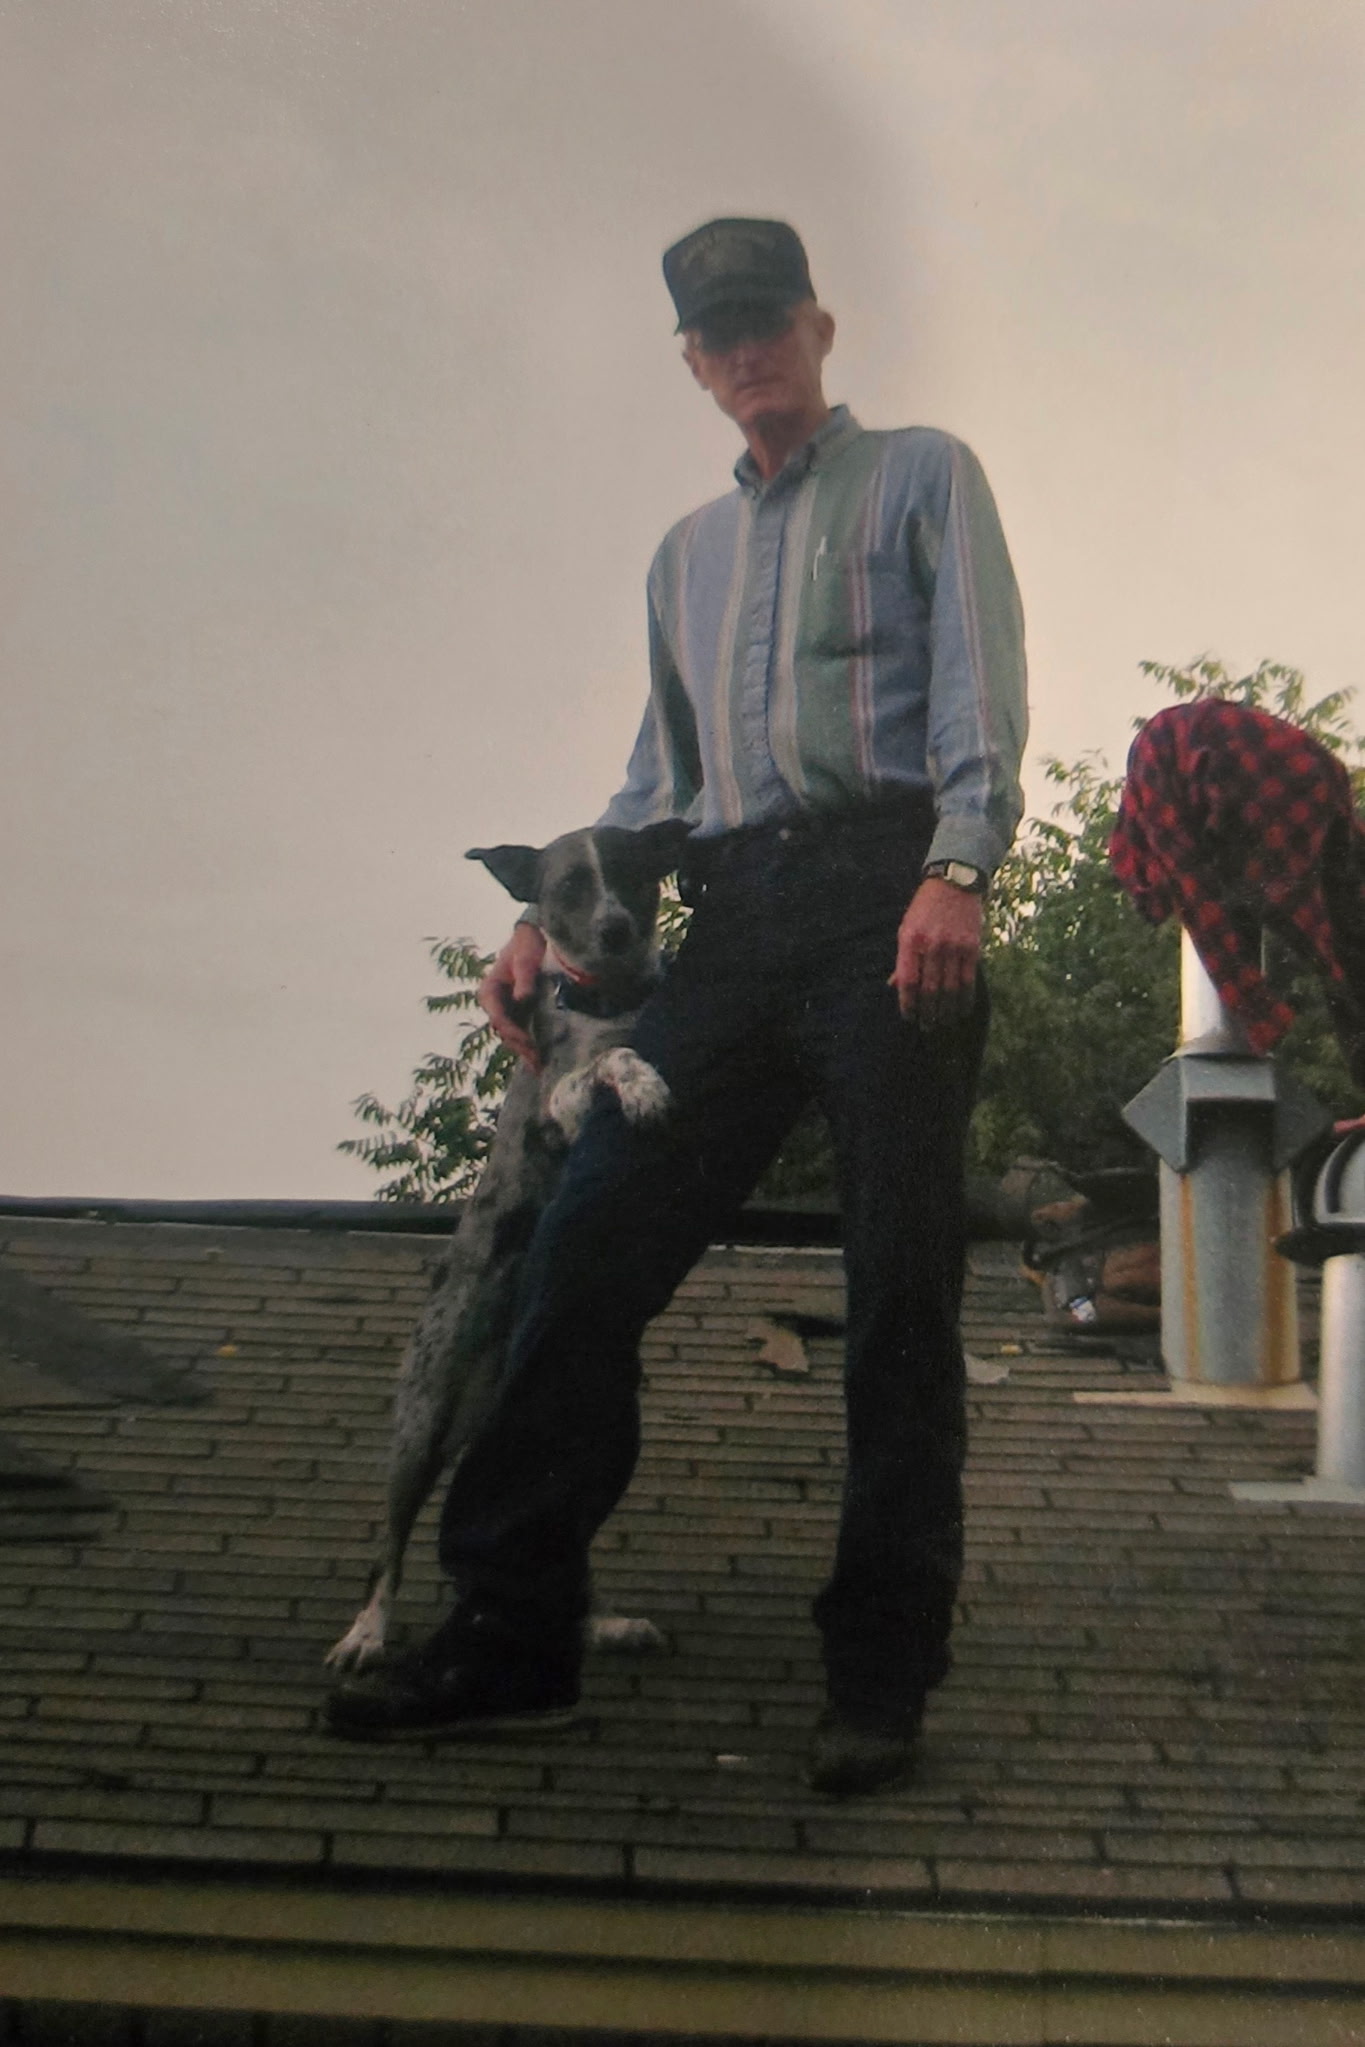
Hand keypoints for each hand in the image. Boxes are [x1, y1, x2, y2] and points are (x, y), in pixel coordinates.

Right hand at [477, 923, 546, 1069]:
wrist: (533, 938)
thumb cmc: (527, 944)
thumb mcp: (526, 958)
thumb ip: (524, 979)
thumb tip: (522, 999)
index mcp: (490, 990)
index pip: (498, 1017)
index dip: (513, 1032)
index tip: (529, 1042)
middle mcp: (495, 1004)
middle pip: (505, 1031)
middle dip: (521, 1047)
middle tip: (538, 1061)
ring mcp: (507, 1009)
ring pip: (512, 1035)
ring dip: (525, 1051)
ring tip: (540, 1066)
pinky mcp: (519, 1013)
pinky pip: (522, 1032)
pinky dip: (530, 1044)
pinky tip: (540, 1059)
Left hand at [888, 879, 983, 1028]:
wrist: (954, 882)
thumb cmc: (925, 908)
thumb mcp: (906, 928)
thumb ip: (903, 958)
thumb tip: (895, 985)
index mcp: (910, 940)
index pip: (908, 981)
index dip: (908, 1004)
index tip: (909, 1017)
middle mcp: (932, 945)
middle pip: (929, 989)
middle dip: (928, 1012)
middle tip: (927, 1026)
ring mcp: (954, 946)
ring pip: (950, 988)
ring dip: (946, 1010)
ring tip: (943, 1023)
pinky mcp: (972, 946)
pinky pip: (968, 979)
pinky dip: (966, 998)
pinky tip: (963, 1010)